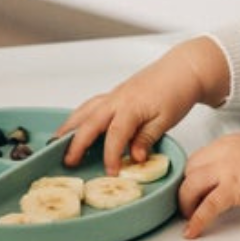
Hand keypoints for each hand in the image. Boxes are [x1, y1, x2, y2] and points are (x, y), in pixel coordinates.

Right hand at [57, 40, 222, 175]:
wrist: (183, 69)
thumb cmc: (177, 91)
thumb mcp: (167, 120)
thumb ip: (147, 138)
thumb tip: (134, 158)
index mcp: (131, 106)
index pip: (114, 135)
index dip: (111, 155)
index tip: (111, 171)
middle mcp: (117, 99)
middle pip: (90, 122)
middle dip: (76, 143)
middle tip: (67, 161)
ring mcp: (114, 95)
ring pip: (85, 111)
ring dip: (70, 127)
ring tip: (56, 142)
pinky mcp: (115, 94)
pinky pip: (91, 105)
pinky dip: (79, 116)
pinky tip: (75, 126)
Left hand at [177, 133, 239, 238]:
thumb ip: (238, 160)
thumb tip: (229, 176)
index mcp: (229, 142)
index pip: (198, 158)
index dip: (192, 176)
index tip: (192, 188)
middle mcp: (223, 152)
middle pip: (189, 170)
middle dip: (186, 188)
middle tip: (188, 203)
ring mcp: (226, 169)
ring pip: (190, 186)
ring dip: (186, 204)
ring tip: (189, 217)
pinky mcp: (232, 189)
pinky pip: (206, 206)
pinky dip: (196, 220)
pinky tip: (192, 230)